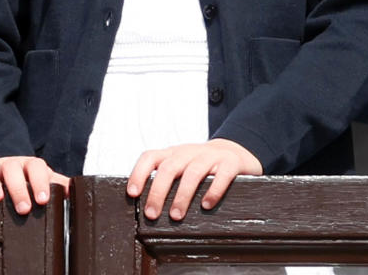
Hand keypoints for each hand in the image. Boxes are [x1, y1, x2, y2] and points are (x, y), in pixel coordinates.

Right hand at [0, 156, 70, 212]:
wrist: (6, 174)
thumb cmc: (26, 182)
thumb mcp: (42, 182)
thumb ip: (57, 185)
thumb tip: (74, 189)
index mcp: (27, 165)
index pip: (36, 166)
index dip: (40, 181)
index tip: (43, 199)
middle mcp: (8, 163)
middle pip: (12, 168)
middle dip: (19, 188)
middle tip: (24, 208)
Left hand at [128, 139, 262, 220]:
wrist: (235, 154)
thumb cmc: (201, 169)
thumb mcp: (181, 169)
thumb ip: (166, 182)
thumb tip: (144, 210)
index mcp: (174, 154)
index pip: (150, 157)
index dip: (139, 173)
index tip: (133, 194)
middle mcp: (190, 152)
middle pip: (169, 167)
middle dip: (158, 192)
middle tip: (152, 215)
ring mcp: (211, 156)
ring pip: (192, 172)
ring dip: (182, 195)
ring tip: (176, 216)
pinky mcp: (231, 162)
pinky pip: (221, 174)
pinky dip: (213, 190)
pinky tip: (206, 205)